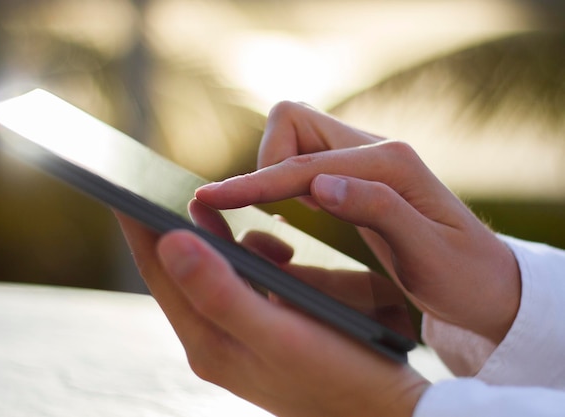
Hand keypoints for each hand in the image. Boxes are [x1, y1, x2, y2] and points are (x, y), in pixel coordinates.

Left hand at [116, 213, 427, 416]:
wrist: (382, 414)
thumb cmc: (340, 375)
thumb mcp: (280, 333)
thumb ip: (222, 292)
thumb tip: (169, 241)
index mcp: (208, 341)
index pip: (159, 272)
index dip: (138, 226)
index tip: (121, 185)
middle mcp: (212, 341)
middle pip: (180, 271)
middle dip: (180, 227)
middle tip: (189, 189)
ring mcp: (234, 340)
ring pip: (212, 274)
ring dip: (228, 243)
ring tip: (265, 235)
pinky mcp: (258, 335)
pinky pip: (240, 285)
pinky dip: (253, 261)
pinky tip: (281, 255)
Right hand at [196, 101, 520, 344]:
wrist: (487, 285)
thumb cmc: (462, 277)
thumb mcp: (428, 254)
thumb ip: (378, 211)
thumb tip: (318, 185)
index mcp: (390, 164)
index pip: (302, 164)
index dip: (254, 183)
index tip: (211, 199)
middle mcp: (375, 150)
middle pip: (292, 122)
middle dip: (264, 164)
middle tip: (264, 215)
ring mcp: (365, 161)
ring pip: (294, 138)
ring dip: (271, 171)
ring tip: (269, 215)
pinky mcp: (357, 177)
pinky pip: (304, 160)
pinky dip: (283, 180)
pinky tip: (286, 212)